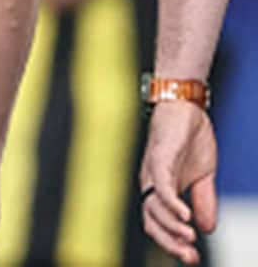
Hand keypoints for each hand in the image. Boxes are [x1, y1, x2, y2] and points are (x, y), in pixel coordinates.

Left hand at [141, 102, 216, 263]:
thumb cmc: (189, 139)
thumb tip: (207, 228)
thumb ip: (203, 201)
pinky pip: (161, 184)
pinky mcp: (160, 157)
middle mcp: (151, 183)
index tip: (192, 258)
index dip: (172, 242)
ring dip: (172, 226)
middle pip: (151, 220)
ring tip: (190, 239)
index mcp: (161, 190)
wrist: (186, 106)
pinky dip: (172, 202)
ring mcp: (153, 171)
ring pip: (154, 206)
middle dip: (170, 242)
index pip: (159, 223)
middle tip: (190, 257)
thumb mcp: (204, 176)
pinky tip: (185, 216)